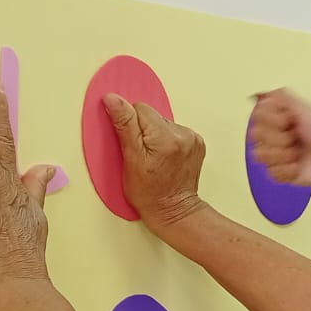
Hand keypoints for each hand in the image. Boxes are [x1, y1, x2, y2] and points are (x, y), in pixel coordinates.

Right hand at [103, 95, 207, 230]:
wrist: (174, 211)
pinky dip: (167, 141)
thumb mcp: (130, 159)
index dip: (130, 125)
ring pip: (163, 123)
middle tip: (142, 154)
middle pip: (152, 115)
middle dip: (143, 130)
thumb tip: (113, 99)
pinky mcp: (197, 143)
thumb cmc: (149, 193)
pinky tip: (164, 157)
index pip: (140, 108)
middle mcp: (183, 134)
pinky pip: (174, 131)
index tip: (131, 144)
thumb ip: (124, 125)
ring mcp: (193, 139)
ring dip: (155, 135)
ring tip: (154, 158)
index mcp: (165, 136)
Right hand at [250, 89, 310, 189]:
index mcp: (278, 117)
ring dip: (283, 154)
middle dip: (280, 138)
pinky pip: (270, 172)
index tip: (290, 120)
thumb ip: (283, 97)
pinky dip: (288, 170)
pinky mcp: (278, 173)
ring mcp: (274, 154)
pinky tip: (299, 166)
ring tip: (299, 154)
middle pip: (255, 134)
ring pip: (259, 154)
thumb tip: (261, 93)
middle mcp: (272, 134)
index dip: (274, 119)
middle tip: (297, 138)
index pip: (257, 115)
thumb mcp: (308, 109)